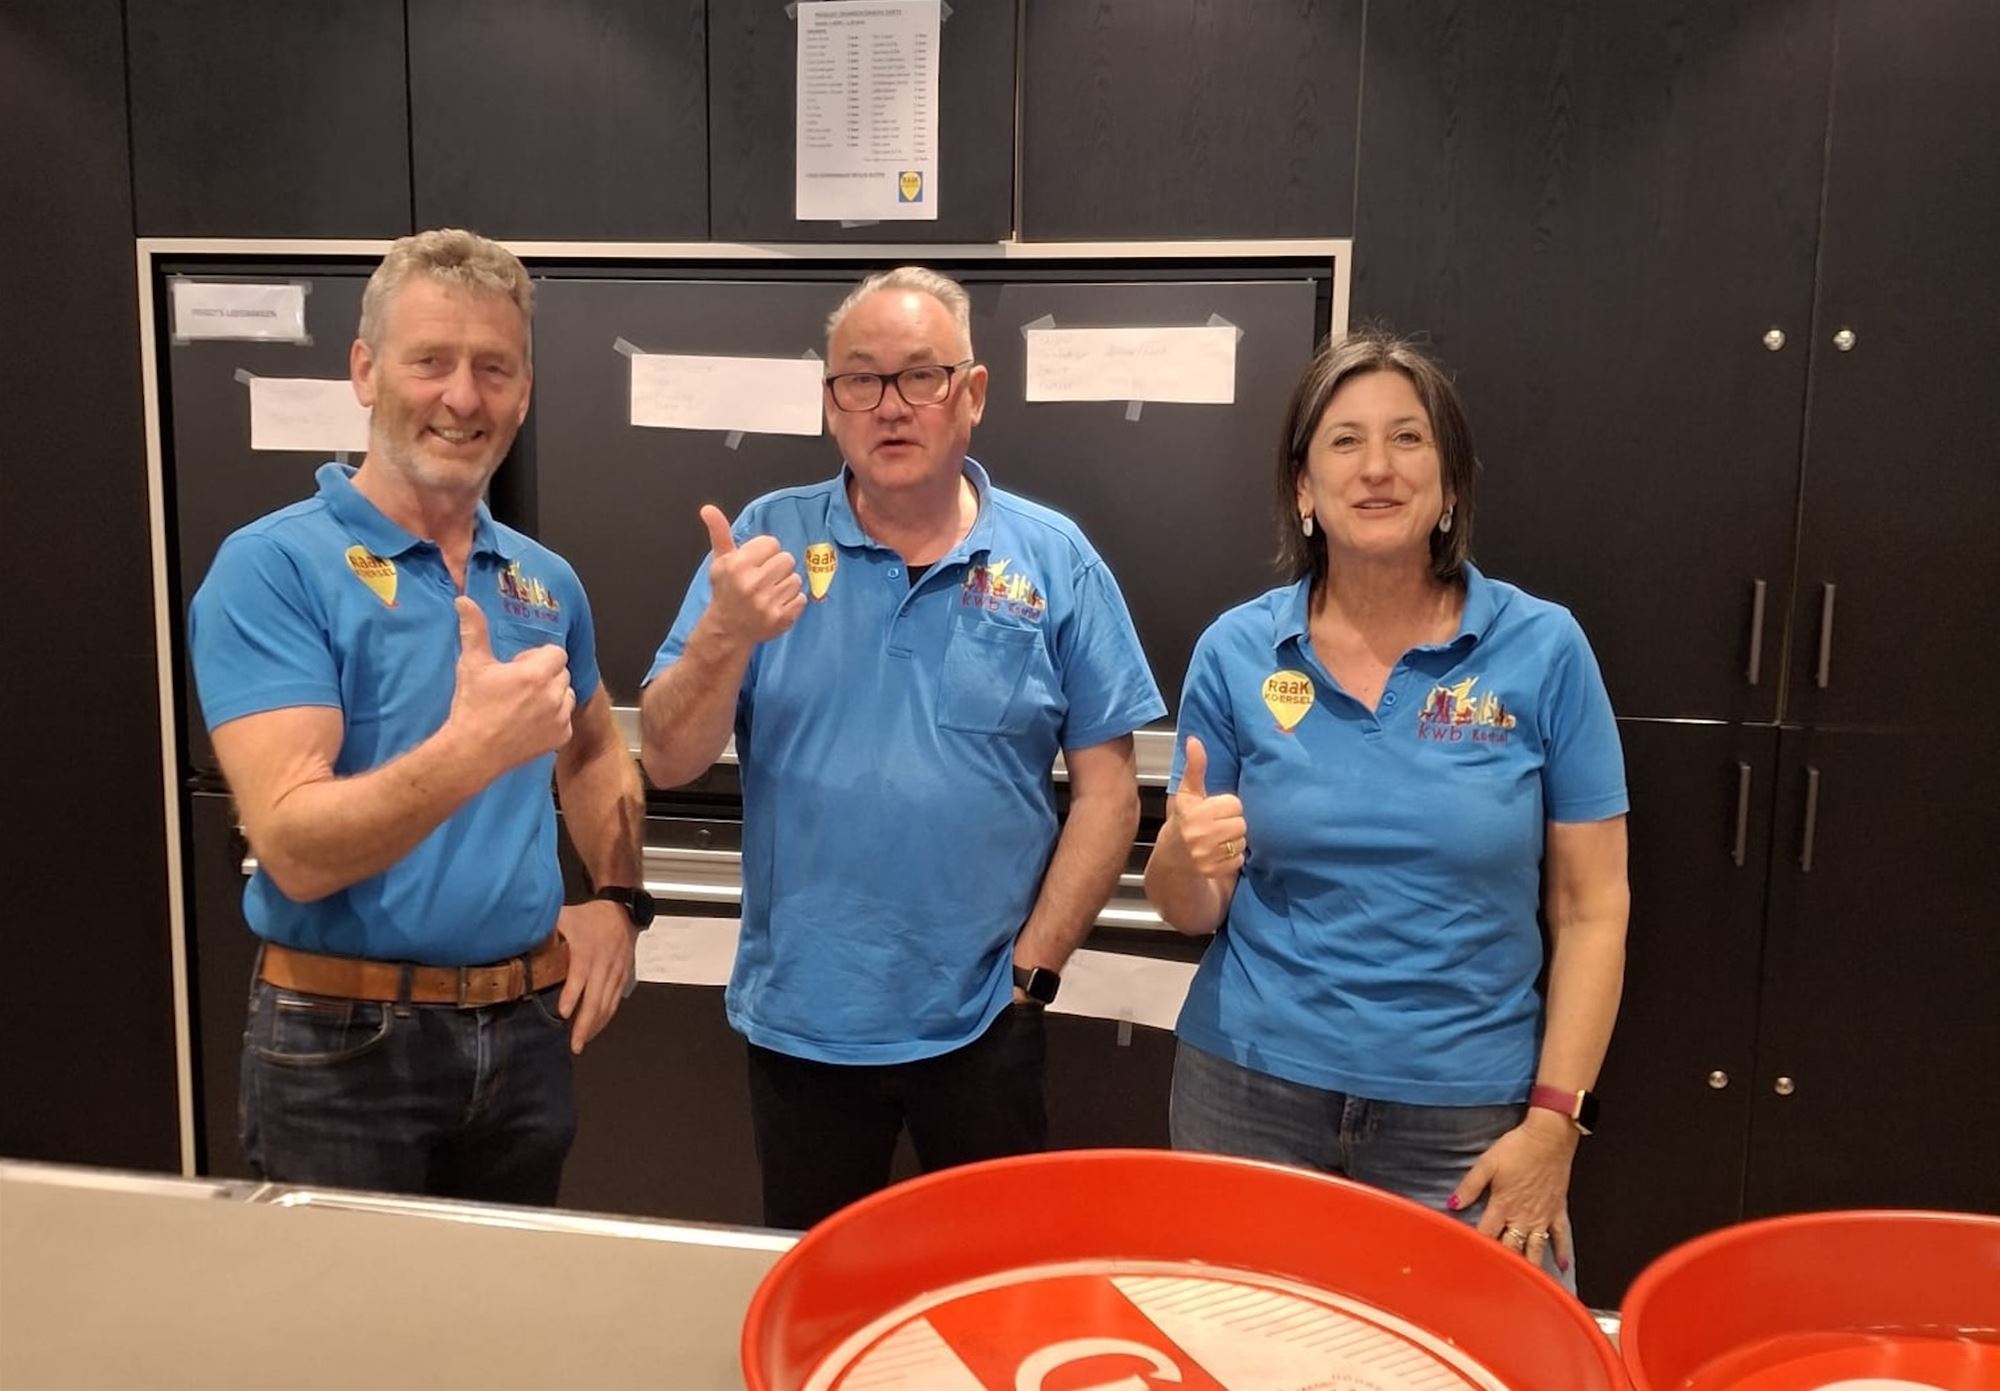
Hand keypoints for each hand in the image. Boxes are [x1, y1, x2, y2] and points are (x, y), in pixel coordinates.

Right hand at [449, 597, 573, 772]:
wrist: (472, 751)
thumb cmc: (472, 706)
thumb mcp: (472, 664)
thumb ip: (474, 630)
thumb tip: (464, 600)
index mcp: (536, 673)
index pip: (556, 652)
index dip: (537, 657)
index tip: (518, 666)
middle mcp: (554, 695)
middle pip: (561, 672)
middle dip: (545, 674)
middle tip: (518, 685)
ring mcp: (560, 718)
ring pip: (566, 695)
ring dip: (552, 695)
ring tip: (525, 704)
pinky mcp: (561, 737)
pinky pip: (566, 719)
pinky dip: (554, 718)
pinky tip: (530, 722)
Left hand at [553, 899, 637, 1053]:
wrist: (621, 911)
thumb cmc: (587, 917)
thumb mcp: (564, 916)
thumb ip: (544, 928)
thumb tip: (517, 937)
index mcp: (586, 949)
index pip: (580, 974)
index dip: (572, 994)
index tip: (562, 1013)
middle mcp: (603, 963)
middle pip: (596, 997)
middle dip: (585, 1023)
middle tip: (574, 1043)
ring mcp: (615, 972)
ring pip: (607, 1003)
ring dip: (595, 1025)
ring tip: (581, 1042)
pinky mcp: (622, 978)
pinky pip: (615, 1002)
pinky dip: (605, 1018)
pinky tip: (594, 1030)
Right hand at [700, 504, 804, 646]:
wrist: (727, 630)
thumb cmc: (726, 591)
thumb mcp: (720, 561)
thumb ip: (719, 532)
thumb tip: (708, 508)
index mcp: (737, 565)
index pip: (772, 543)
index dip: (765, 553)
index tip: (755, 564)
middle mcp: (752, 583)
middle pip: (787, 559)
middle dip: (777, 567)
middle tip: (764, 579)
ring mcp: (767, 603)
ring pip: (795, 579)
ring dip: (785, 585)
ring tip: (769, 593)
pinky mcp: (781, 618)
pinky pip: (801, 598)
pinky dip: (792, 602)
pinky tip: (776, 605)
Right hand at [1170, 736, 1247, 876]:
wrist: (1172, 855)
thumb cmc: (1184, 818)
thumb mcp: (1188, 792)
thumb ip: (1195, 767)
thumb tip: (1194, 740)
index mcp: (1195, 813)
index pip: (1234, 804)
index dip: (1227, 806)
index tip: (1215, 809)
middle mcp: (1199, 835)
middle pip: (1240, 824)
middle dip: (1232, 822)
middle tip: (1217, 824)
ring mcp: (1206, 855)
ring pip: (1241, 842)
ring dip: (1233, 840)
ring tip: (1218, 838)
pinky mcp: (1212, 871)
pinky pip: (1238, 859)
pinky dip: (1232, 857)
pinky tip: (1218, 852)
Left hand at [1450, 1110, 1578, 1272]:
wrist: (1549, 1138)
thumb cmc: (1518, 1147)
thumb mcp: (1487, 1163)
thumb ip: (1469, 1186)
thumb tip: (1452, 1203)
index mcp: (1503, 1205)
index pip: (1486, 1234)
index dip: (1476, 1249)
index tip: (1469, 1264)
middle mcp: (1522, 1216)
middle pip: (1511, 1247)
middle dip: (1503, 1265)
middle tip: (1496, 1284)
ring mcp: (1542, 1216)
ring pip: (1535, 1248)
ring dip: (1530, 1267)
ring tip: (1527, 1286)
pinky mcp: (1558, 1210)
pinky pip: (1560, 1236)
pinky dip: (1561, 1251)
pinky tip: (1560, 1266)